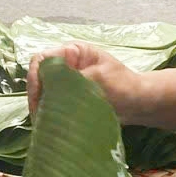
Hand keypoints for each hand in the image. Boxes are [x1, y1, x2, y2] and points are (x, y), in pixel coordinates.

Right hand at [28, 43, 145, 121]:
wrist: (139, 103)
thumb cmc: (125, 84)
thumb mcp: (101, 78)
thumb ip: (76, 79)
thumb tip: (54, 88)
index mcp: (73, 52)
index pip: (43, 59)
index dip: (36, 77)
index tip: (38, 97)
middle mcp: (66, 65)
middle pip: (39, 76)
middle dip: (36, 95)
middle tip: (39, 115)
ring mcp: (66, 82)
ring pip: (43, 92)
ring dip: (41, 106)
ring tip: (42, 123)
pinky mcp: (69, 97)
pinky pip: (52, 103)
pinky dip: (49, 113)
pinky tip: (48, 124)